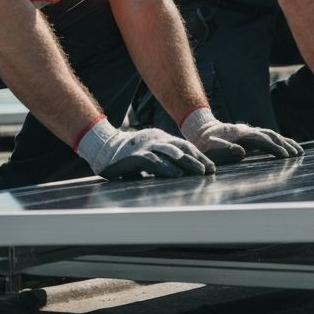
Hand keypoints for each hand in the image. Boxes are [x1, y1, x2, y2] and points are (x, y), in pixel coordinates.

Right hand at [76, 118, 213, 178]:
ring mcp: (146, 146)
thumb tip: (182, 171)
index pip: (184, 146)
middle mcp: (156, 140)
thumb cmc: (128, 155)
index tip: (211, 167)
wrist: (102, 148)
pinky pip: (153, 161)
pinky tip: (176, 174)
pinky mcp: (135, 156)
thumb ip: (163, 160)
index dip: (199, 156)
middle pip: (182, 148)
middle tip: (211, 170)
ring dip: (187, 162)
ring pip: (171, 152)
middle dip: (198, 159)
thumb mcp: (149, 154)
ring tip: (200, 172)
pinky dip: (166, 167)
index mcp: (161, 139)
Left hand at [180, 107, 303, 164]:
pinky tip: (286, 147)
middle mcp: (247, 131)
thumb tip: (242, 153)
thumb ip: (225, 150)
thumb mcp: (210, 147)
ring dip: (285, 142)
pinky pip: (267, 137)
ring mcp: (249, 132)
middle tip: (298, 155)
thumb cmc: (205, 143)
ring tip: (299, 151)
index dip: (274, 147)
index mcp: (240, 134)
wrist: (200, 131)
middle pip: (270, 135)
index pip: (262, 139)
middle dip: (285, 145)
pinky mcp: (249, 136)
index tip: (285, 156)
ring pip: (271, 135)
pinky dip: (279, 142)